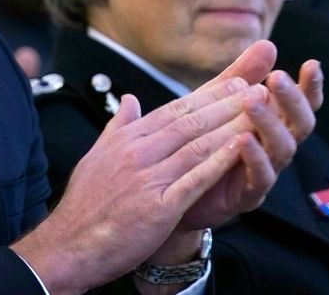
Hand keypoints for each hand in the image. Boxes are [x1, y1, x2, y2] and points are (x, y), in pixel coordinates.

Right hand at [13, 45, 268, 294]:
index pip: (173, 111)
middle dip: (225, 104)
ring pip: (195, 145)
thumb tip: (130, 101)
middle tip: (256, 90)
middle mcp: (137, 153)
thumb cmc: (85, 204)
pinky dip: (219, 162)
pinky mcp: (158, 207)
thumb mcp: (97, 156)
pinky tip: (240, 149)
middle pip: (188, 122)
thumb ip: (118, 127)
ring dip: (230, 127)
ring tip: (258, 114)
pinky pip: (194, 180)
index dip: (206, 97)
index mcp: (126, 140)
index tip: (233, 84)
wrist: (70, 245)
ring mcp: (147, 178)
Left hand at [178, 45, 319, 230]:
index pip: (301, 104)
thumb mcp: (219, 103)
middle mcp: (275, 147)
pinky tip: (244, 138)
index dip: (310, 87)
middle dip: (292, 100)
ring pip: (283, 148)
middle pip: (300, 124)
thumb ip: (244, 75)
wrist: (176, 189)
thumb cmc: (203, 141)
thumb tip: (268, 43)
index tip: (312, 64)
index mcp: (273, 123)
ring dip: (270, 122)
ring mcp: (265, 171)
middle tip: (277, 78)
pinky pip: (260, 177)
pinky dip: (254, 157)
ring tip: (253, 99)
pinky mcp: (247, 194)